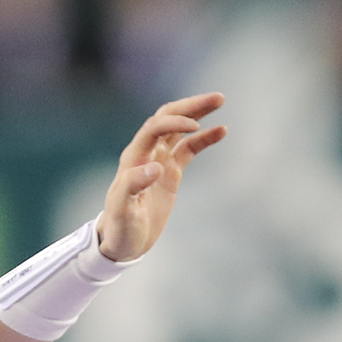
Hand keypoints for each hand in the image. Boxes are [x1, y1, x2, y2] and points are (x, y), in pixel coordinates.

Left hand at [95, 92, 226, 262]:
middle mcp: (146, 153)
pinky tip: (221, 130)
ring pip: (180, 130)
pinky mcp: (171, 172)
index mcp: (133, 158)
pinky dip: (204, 138)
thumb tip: (155, 167)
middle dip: (191, 106)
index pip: (155, 128)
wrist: (123, 243)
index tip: (195, 126)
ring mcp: (159, 161)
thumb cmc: (119, 227)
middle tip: (218, 98)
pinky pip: (189, 149)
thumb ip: (133, 186)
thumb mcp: (123, 210)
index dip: (174, 122)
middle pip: (168, 119)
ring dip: (198, 114)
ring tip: (220, 102)